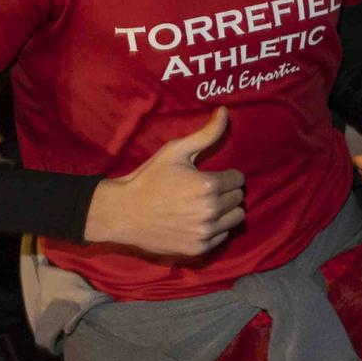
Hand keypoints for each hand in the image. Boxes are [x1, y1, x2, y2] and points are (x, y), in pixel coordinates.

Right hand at [84, 108, 245, 256]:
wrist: (122, 212)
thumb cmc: (149, 178)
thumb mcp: (175, 151)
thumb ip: (206, 134)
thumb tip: (225, 111)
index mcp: (209, 186)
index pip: (238, 179)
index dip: (226, 175)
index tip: (209, 176)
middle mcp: (211, 211)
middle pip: (239, 199)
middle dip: (226, 192)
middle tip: (206, 191)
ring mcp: (205, 232)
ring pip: (236, 218)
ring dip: (226, 211)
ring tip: (205, 205)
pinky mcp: (199, 248)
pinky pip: (223, 236)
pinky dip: (216, 229)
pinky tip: (197, 221)